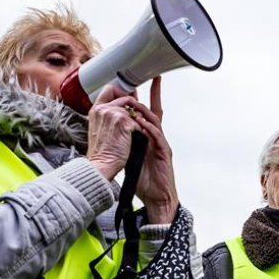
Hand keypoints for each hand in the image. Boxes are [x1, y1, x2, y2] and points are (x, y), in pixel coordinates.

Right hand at [86, 84, 145, 180]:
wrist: (102, 165)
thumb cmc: (102, 153)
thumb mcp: (99, 130)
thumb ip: (107, 117)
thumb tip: (122, 111)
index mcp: (96, 110)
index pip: (109, 90)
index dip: (121, 92)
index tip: (128, 97)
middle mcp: (103, 109)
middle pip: (126, 98)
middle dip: (135, 108)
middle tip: (136, 121)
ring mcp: (113, 113)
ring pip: (135, 110)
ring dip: (138, 121)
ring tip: (133, 135)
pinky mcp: (124, 121)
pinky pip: (139, 121)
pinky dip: (140, 131)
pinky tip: (133, 140)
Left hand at [132, 77, 177, 223]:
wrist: (158, 198)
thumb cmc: (146, 180)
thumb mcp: (132, 157)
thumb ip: (127, 143)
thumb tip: (114, 132)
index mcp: (149, 137)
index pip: (147, 114)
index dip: (144, 98)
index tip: (139, 84)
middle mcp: (157, 137)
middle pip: (155, 111)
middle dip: (152, 94)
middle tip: (146, 80)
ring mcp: (162, 144)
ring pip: (156, 121)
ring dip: (145, 111)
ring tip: (135, 103)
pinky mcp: (164, 154)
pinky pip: (157, 137)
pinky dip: (150, 129)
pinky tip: (142, 123)